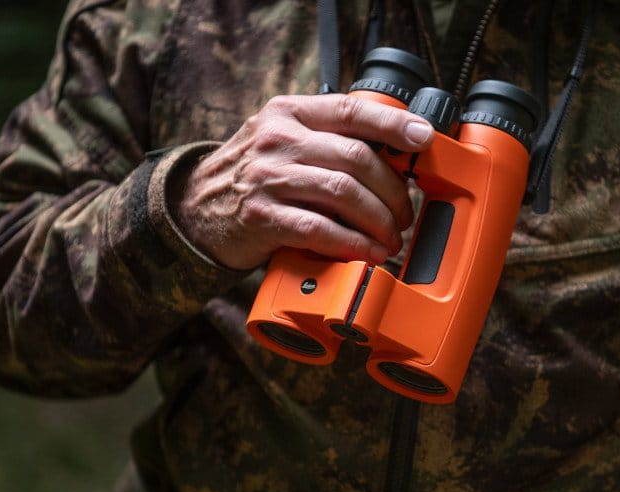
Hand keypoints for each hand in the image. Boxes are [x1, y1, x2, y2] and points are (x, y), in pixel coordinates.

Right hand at [172, 94, 434, 270]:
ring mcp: (267, 178)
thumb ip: (327, 139)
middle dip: (393, 191)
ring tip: (390, 238)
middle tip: (404, 214)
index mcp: (290, 113)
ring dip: (378, 221)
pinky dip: (352, 244)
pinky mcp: (262, 217)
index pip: (351, 111)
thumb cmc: (254, 176)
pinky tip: (367, 253)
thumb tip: (395, 154)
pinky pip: (320, 229)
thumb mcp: (284, 140)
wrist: (195, 208)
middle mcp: (278, 139)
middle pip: (356, 158)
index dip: (394, 126)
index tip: (424, 139)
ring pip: (343, 193)